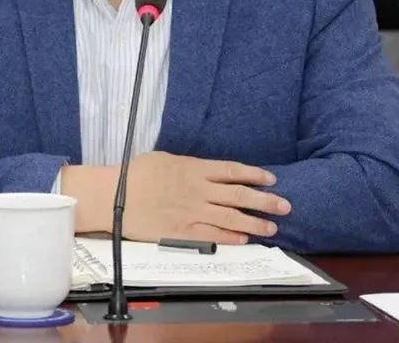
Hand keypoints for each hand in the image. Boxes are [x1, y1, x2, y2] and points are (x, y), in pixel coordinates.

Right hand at [121, 151, 290, 243]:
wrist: (113, 196)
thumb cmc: (135, 175)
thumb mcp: (165, 160)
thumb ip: (189, 166)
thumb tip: (205, 170)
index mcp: (193, 169)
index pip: (232, 170)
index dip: (255, 175)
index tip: (272, 179)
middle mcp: (197, 190)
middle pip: (239, 195)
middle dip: (265, 200)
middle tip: (285, 205)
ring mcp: (191, 212)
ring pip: (231, 217)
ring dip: (254, 222)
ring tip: (272, 226)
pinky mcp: (181, 231)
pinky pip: (212, 234)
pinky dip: (231, 237)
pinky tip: (245, 239)